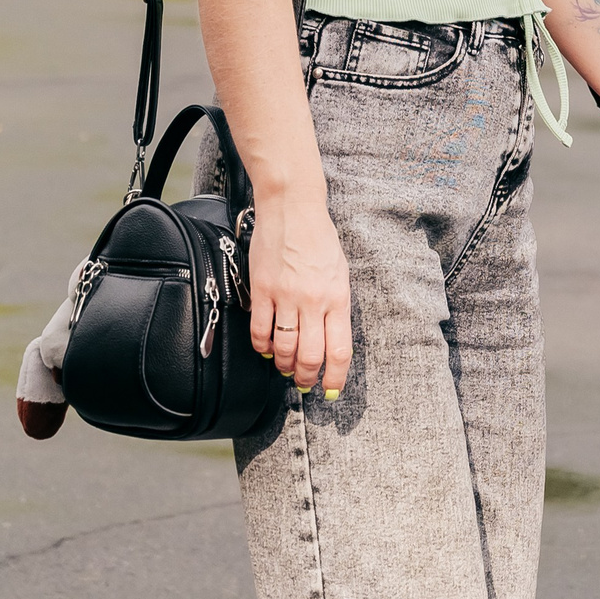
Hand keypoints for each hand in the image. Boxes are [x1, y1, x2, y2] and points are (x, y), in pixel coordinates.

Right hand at [246, 193, 352, 395]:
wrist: (293, 209)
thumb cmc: (320, 239)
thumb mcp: (340, 272)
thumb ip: (336, 305)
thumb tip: (330, 339)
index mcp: (338, 297)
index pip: (340, 349)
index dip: (335, 376)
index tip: (331, 389)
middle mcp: (314, 301)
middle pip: (310, 356)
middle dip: (307, 378)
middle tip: (304, 384)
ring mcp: (286, 297)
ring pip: (284, 348)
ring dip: (284, 365)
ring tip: (286, 368)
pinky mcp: (262, 290)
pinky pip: (260, 330)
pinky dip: (262, 347)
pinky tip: (266, 349)